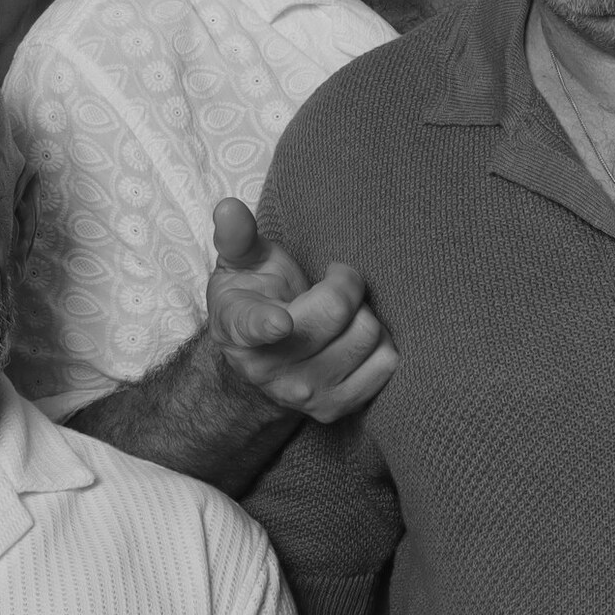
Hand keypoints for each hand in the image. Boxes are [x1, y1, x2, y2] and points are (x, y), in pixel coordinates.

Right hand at [202, 198, 396, 420]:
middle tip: (334, 279)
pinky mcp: (337, 407)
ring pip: (366, 335)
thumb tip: (228, 207)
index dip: (270, 324)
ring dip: (363, 313)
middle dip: (345, 283)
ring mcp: (304, 393)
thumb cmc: (254, 300)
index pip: (254, 326)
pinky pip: (386, 363)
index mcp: (239, 328)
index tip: (282, 323)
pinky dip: (382, 342)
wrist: (260, 363)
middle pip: (335, 313)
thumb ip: (236, 236)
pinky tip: (357, 334)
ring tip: (342, 312)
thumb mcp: (238, 266)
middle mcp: (269, 369)